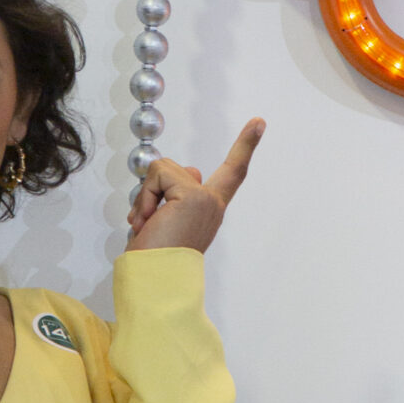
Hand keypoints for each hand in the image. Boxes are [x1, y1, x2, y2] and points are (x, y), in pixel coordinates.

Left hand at [127, 118, 264, 253]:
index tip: (258, 121)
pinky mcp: (193, 195)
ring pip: (162, 170)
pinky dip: (145, 196)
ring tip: (148, 224)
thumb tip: (178, 181)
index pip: (232, 174)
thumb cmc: (154, 259)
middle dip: (153, 190)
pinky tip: (148, 221)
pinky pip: (157, 174)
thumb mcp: (166, 224)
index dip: (245, 146)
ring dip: (145, 196)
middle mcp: (212, 203)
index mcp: (209, 210)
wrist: (155, 281)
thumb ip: (173, 199)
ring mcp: (205, 198)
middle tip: (148, 223)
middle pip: (180, 170)